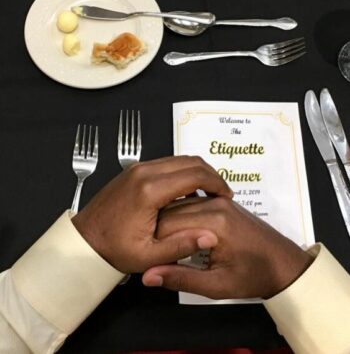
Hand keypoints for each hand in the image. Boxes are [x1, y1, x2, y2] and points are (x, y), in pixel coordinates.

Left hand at [72, 156, 231, 272]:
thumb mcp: (149, 256)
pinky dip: (183, 172)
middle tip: (221, 192)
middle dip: (211, 174)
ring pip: (179, 159)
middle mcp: (144, 172)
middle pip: (190, 161)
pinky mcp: (134, 171)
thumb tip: (209, 236)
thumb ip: (181, 246)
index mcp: (149, 190)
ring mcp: (138, 169)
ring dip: (198, 172)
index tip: (226, 195)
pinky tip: (187, 191)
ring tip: (208, 192)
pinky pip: (166, 164)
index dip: (217, 183)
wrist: (85, 240)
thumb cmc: (113, 248)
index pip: (194, 174)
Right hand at [143, 197, 313, 298]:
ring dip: (167, 222)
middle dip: (158, 232)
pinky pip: (191, 202)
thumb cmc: (254, 276)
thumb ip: (181, 278)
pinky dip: (180, 215)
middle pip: (171, 211)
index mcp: (214, 223)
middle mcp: (215, 205)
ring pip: (179, 204)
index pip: (167, 225)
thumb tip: (149, 276)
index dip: (154, 243)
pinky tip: (178, 230)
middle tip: (154, 251)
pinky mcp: (221, 202)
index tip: (150, 257)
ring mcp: (219, 200)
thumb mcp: (217, 286)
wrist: (283, 264)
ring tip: (163, 243)